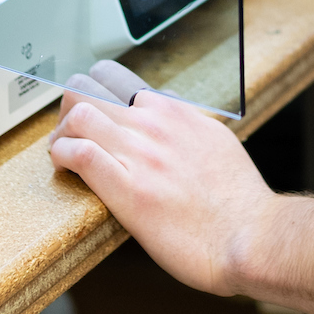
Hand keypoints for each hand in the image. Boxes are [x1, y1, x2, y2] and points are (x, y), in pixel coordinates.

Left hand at [48, 61, 275, 297]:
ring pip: (78, 112)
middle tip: (69, 134)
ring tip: (63, 153)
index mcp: (173, 112)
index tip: (89, 115)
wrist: (253, 236)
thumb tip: (167, 113)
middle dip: (68, 108)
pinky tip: (65, 168)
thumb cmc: (238, 200)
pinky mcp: (129, 190)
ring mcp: (141, 155)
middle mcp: (154, 124)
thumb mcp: (215, 141)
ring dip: (60, 132)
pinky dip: (63, 155)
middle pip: (86, 87)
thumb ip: (185, 125)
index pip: (114, 76)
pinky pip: (80, 153)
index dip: (91, 93)